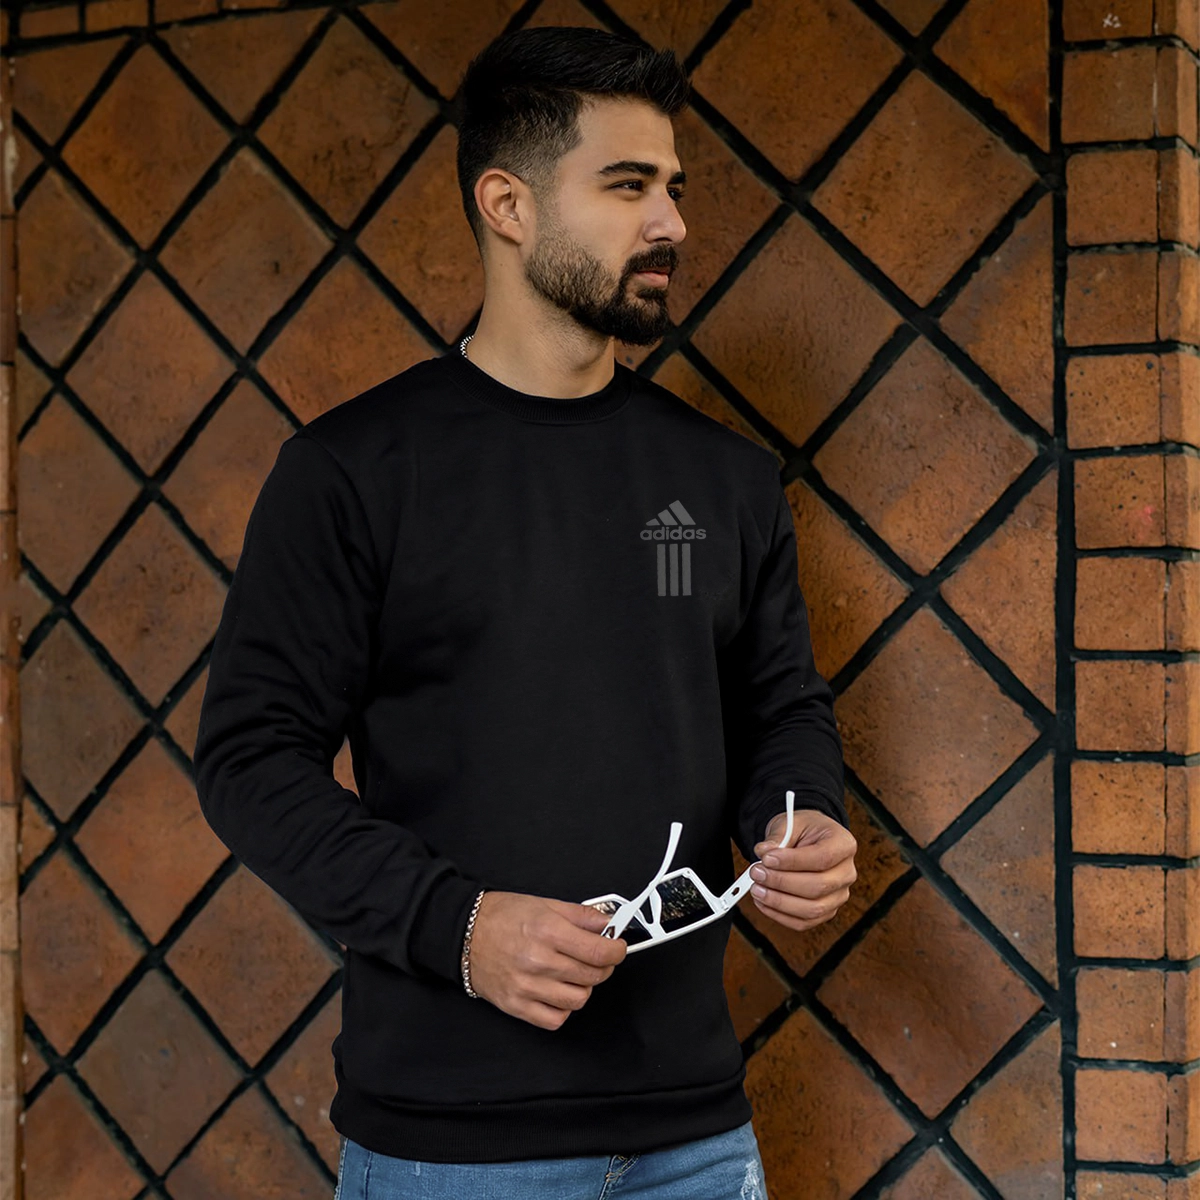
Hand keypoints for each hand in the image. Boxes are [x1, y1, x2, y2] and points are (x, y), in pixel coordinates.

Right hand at [467, 891, 627, 1029]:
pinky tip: (557, 991)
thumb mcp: (545, 904)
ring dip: (583, 987)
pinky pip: (555, 1019)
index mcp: (547, 931)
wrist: (464, 933)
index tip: (617, 948)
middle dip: (603, 966)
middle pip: (592, 976)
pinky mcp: (517, 1006)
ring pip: (578, 1000)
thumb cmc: (502, 916)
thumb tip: (608, 925)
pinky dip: (563, 1008)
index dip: (616, 951)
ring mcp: (527, 987)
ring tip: (574, 973)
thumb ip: (581, 915)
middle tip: (597, 957)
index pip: (598, 952)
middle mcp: (538, 961)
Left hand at [748, 809, 856, 931]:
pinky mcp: (826, 912)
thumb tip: (763, 851)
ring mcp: (838, 895)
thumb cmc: (804, 830)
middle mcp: (846, 873)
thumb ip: (777, 837)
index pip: (822, 858)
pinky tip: (763, 902)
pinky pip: (803, 922)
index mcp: (844, 845)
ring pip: (812, 909)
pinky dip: (779, 915)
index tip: (767, 858)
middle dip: (781, 882)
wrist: (809, 840)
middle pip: (818, 887)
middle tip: (757, 873)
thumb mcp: (791, 823)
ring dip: (779, 902)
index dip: (793, 861)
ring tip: (757, 888)